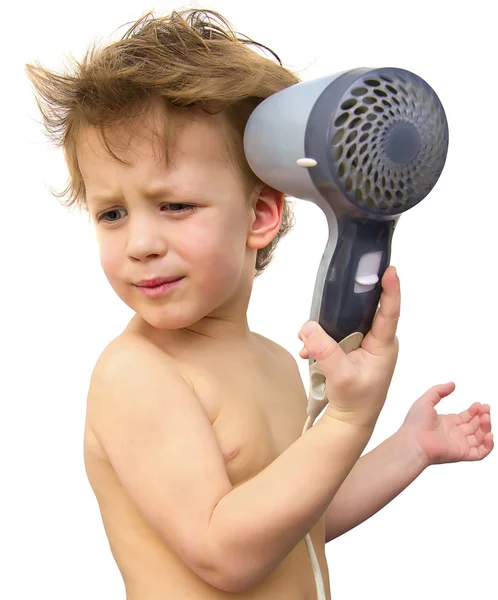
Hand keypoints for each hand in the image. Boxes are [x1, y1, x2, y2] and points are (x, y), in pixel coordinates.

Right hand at [298, 266, 399, 427]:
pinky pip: (335, 334)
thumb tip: (308, 327)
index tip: (390, 270)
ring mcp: (364, 344)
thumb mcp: (340, 376)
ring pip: (345, 322)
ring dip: (325, 327)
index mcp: (383, 345)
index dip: (391, 289)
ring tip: (307, 340)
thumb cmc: (356, 401)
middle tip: (330, 295)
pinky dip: (320, 340)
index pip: (390, 311)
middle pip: (364, 309)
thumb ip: (325, 350)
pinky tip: (308, 351)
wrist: (350, 420)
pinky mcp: (351, 349)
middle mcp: (377, 341)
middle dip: (343, 305)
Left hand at [400, 382, 493, 464]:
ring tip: (486, 417)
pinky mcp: (463, 454)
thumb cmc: (415, 423)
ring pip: (480, 437)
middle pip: (475, 425)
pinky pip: (480, 453)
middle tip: (486, 408)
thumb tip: (452, 384)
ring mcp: (459, 444)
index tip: (479, 404)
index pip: (466, 417)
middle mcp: (454, 434)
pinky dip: (488, 445)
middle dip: (482, 416)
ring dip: (486, 427)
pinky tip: (489, 434)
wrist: (413, 441)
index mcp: (447, 423)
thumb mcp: (426, 401)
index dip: (474, 411)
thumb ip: (439, 391)